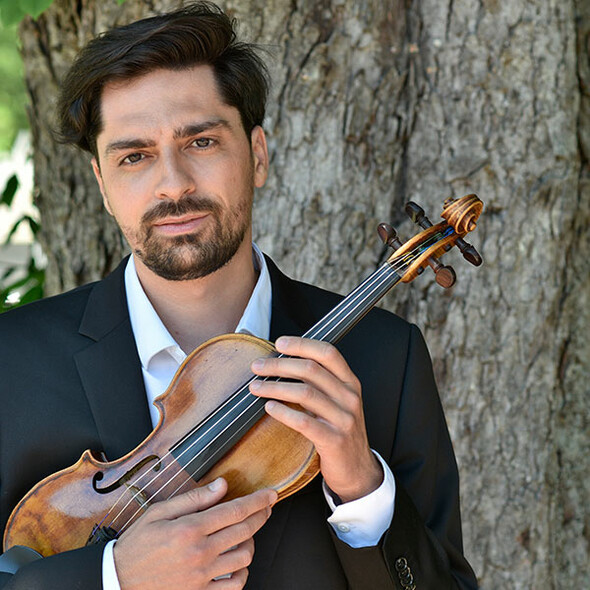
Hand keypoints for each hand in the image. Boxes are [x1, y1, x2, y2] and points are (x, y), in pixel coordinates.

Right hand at [114, 477, 276, 588]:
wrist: (119, 581)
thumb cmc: (138, 544)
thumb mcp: (159, 512)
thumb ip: (194, 499)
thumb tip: (222, 485)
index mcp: (190, 529)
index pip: (235, 510)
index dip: (258, 501)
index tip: (270, 494)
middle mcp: (200, 552)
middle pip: (244, 530)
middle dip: (261, 515)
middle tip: (266, 507)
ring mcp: (202, 576)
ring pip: (244, 557)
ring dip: (251, 541)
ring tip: (246, 532)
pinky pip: (234, 585)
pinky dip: (242, 571)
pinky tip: (237, 560)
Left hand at [250, 336, 382, 502]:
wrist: (357, 470)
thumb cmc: (339, 431)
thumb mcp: (336, 402)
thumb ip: (318, 383)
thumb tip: (283, 363)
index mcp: (350, 382)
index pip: (327, 353)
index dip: (302, 344)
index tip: (279, 343)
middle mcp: (349, 396)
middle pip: (311, 369)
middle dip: (279, 364)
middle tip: (257, 366)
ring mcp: (344, 418)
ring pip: (306, 392)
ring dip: (275, 386)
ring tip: (256, 387)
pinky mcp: (334, 440)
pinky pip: (304, 422)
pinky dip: (283, 412)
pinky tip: (269, 408)